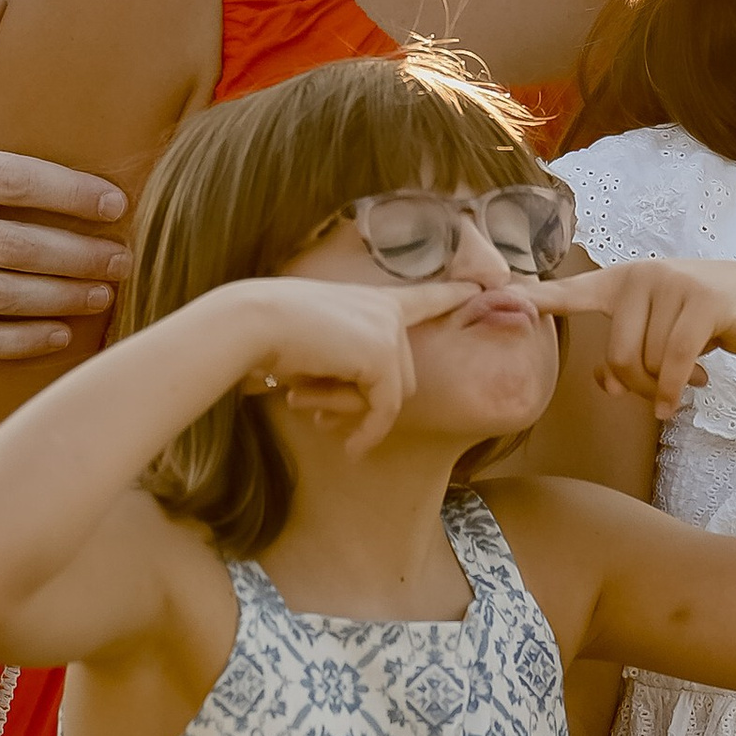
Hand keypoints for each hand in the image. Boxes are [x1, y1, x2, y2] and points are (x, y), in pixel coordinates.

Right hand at [240, 276, 476, 457]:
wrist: (255, 321)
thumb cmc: (272, 334)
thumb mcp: (318, 349)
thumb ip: (350, 369)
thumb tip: (365, 415)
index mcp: (372, 299)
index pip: (422, 297)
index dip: (450, 294)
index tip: (480, 286)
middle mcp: (387, 311)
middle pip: (401, 376)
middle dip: (362, 401)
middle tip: (310, 405)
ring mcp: (388, 331)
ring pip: (393, 395)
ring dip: (353, 410)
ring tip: (304, 400)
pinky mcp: (383, 355)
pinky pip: (386, 408)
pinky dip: (370, 431)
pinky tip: (352, 448)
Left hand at [539, 258, 735, 417]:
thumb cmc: (700, 324)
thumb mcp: (658, 336)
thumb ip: (626, 358)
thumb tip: (609, 386)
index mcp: (619, 283)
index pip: (568, 292)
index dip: (534, 298)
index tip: (499, 299)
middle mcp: (640, 276)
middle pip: (619, 357)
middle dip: (641, 387)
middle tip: (666, 394)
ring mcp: (671, 283)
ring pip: (650, 363)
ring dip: (669, 387)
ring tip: (692, 379)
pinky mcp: (701, 300)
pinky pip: (675, 361)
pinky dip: (677, 389)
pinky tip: (689, 397)